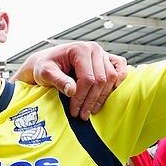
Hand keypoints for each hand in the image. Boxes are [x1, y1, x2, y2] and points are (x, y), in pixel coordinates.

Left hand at [12, 42, 127, 119]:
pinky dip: (120, 79)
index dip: (82, 97)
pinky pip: (120, 67)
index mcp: (80, 49)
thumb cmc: (45, 66)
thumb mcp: (44, 73)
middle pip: (101, 79)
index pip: (87, 78)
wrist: (47, 62)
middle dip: (91, 100)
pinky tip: (110, 92)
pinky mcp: (107, 58)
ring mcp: (102, 53)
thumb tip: (72, 91)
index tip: (74, 111)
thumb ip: (57, 80)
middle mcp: (94, 49)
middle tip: (82, 115)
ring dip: (102, 97)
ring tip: (91, 111)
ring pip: (111, 78)